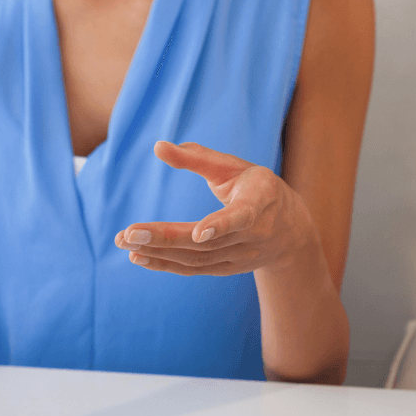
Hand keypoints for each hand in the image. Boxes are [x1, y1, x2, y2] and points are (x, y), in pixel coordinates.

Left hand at [114, 141, 316, 276]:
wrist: (290, 231)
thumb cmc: (256, 188)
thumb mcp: (234, 167)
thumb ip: (197, 157)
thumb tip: (157, 146)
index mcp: (261, 202)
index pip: (242, 217)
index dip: (222, 225)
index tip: (199, 232)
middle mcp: (254, 235)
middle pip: (207, 243)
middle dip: (166, 238)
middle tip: (128, 234)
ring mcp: (241, 257)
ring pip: (196, 259)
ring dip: (158, 252)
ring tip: (125, 242)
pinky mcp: (227, 269)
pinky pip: (193, 269)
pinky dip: (164, 264)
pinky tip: (138, 256)